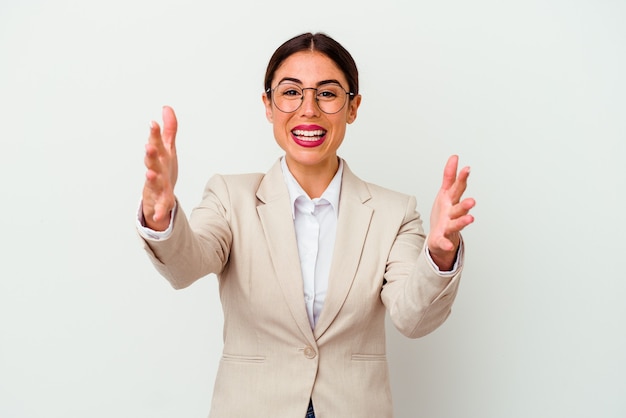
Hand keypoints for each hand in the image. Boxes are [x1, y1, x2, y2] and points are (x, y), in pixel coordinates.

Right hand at [142, 106, 178, 230]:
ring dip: (152, 177)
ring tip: (150, 173)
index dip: (155, 134)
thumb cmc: (163, 170)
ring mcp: (156, 186)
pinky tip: (161, 214)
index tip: (153, 123)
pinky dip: (161, 210)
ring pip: (154, 181)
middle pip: (153, 161)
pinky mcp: (161, 201)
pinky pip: (162, 206)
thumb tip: (166, 107)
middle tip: (149, 146)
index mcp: (159, 158)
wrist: (159, 197)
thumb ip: (169, 129)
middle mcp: (155, 170)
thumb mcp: (168, 149)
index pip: (156, 143)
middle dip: (151, 154)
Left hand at [427, 155, 475, 270]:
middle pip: (459, 207)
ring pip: (456, 224)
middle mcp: (453, 213)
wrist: (439, 236)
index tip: (466, 169)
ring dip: (463, 221)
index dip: (461, 179)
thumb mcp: (445, 192)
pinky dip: (446, 244)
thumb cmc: (444, 212)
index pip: (458, 189)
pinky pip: (444, 241)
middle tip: (472, 201)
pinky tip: (449, 246)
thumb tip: (455, 157)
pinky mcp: (442, 238)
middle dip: (466, 204)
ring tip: (470, 219)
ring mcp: (449, 226)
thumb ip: (449, 176)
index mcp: (452, 201)